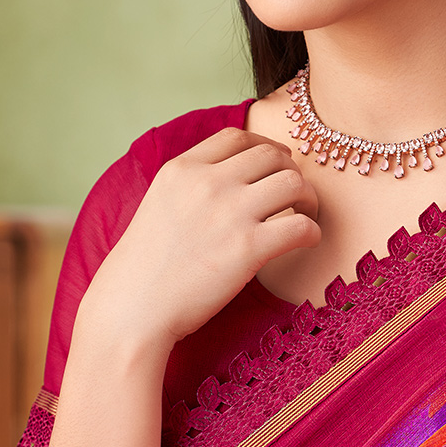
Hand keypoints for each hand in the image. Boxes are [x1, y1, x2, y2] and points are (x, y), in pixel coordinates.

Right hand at [75, 127, 319, 350]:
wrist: (133, 309)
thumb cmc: (143, 270)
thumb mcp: (158, 207)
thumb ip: (189, 189)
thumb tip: (226, 186)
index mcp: (182, 169)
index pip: (237, 137)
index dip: (265, 146)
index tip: (276, 162)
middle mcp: (208, 182)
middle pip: (271, 155)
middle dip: (291, 171)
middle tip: (295, 195)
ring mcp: (230, 212)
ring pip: (293, 182)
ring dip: (308, 197)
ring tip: (304, 215)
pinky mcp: (248, 247)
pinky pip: (301, 226)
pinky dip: (312, 231)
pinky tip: (306, 242)